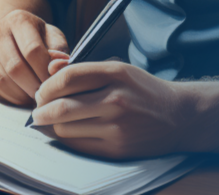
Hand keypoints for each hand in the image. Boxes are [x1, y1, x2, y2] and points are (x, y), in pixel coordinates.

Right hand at [0, 9, 68, 105]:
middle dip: (33, 86)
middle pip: (15, 67)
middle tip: (44, 95)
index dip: (45, 72)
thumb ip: (59, 51)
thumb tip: (58, 67)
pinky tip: (20, 97)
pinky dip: (7, 97)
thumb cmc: (36, 38)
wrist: (10, 34)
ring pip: (1, 80)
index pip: (33, 50)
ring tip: (33, 97)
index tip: (55, 84)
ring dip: (20, 95)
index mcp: (19, 19)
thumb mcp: (52, 38)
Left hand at [31, 62, 193, 158]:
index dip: (47, 85)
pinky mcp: (117, 149)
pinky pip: (78, 145)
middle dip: (41, 109)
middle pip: (61, 107)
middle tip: (38, 109)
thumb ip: (84, 69)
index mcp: (116, 73)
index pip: (68, 78)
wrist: (179, 117)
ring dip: (51, 125)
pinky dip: (65, 138)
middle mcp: (116, 99)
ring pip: (65, 129)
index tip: (42, 90)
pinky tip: (66, 131)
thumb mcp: (118, 69)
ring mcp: (117, 127)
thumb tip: (50, 68)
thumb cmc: (143, 90)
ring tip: (51, 119)